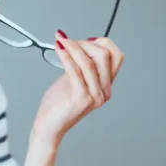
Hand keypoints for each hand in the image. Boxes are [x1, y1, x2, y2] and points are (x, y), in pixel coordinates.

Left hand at [31, 32, 124, 146]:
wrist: (49, 126)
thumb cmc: (59, 104)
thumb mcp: (75, 79)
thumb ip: (83, 64)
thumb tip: (83, 42)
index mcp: (106, 85)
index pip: (116, 56)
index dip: (102, 43)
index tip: (83, 40)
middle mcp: (104, 91)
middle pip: (105, 55)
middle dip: (85, 43)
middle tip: (68, 41)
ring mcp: (95, 96)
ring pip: (90, 62)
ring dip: (73, 47)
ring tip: (61, 42)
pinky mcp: (82, 99)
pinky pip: (76, 71)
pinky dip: (66, 57)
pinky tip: (59, 50)